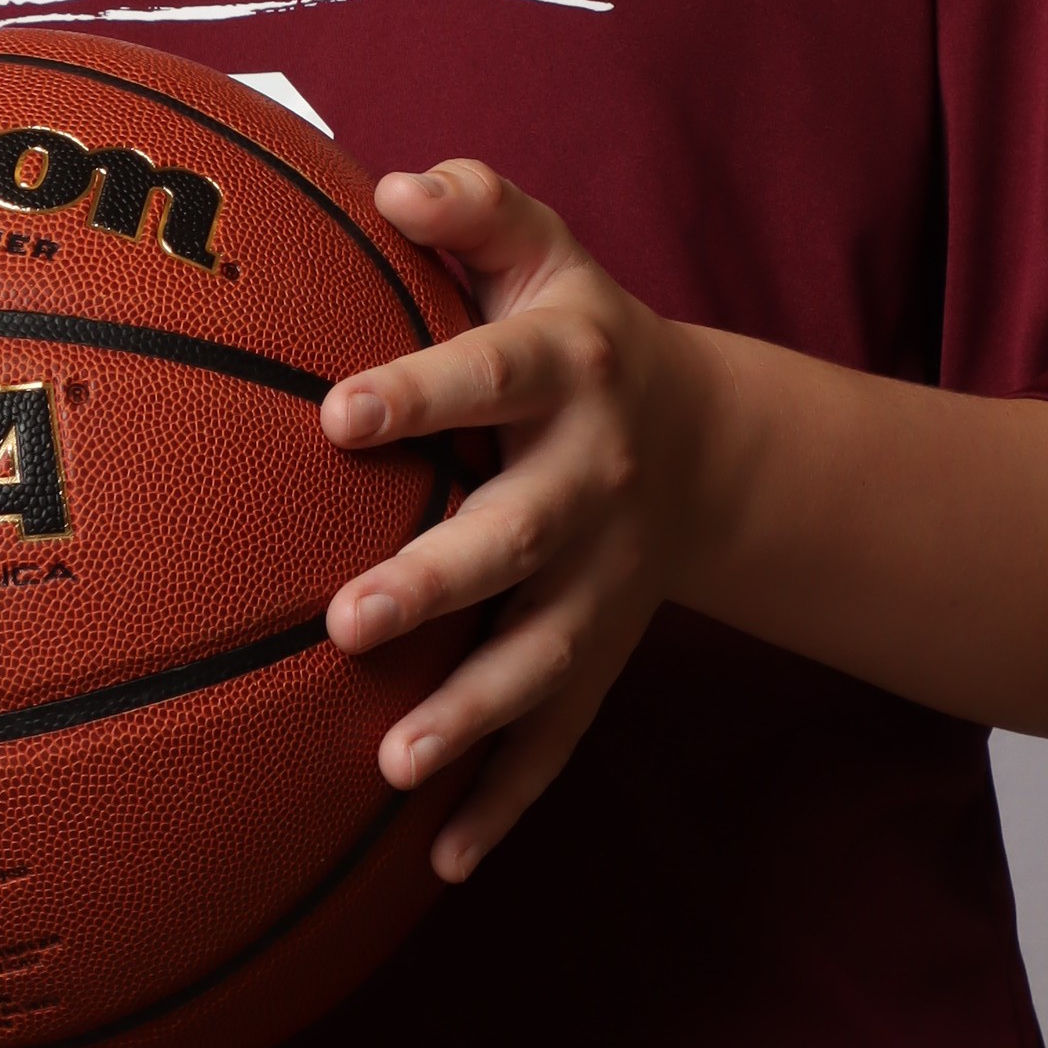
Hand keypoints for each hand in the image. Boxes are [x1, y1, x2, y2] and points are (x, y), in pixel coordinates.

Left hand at [320, 164, 713, 884]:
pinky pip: (554, 741)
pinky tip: (439, 863)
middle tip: (349, 616)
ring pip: (538, 659)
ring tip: (391, 765)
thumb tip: (391, 184)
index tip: (339, 415)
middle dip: (438, 580)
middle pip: (515, 537)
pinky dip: (504, 804)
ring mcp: (599, 584)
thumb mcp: (543, 255)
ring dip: (470, 716)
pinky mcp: (596, 659)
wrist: (708, 442)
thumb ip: (474, 207)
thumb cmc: (574, 330)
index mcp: (568, 372)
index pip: (492, 376)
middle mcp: (588, 484)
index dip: (422, 393)